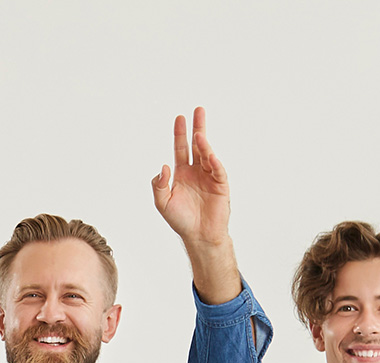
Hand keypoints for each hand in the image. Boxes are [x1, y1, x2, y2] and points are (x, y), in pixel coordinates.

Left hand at [152, 107, 230, 245]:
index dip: (180, 133)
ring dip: (204, 145)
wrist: (199, 236)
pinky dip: (215, 163)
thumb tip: (163, 166)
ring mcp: (210, 177)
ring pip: (207, 155)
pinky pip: (218, 171)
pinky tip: (210, 156)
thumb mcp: (162, 203)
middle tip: (198, 110)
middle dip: (197, 127)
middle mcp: (196, 171)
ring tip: (200, 135)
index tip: (180, 117)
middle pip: (197, 145)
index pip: (181, 148)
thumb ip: (158, 185)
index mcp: (182, 173)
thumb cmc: (180, 220)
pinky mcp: (221, 185)